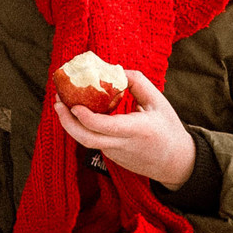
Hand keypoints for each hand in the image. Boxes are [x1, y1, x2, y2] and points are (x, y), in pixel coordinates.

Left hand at [58, 70, 196, 188]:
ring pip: (87, 140)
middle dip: (66, 122)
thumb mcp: (158, 102)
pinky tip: (80, 113)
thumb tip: (114, 70)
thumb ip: (137, 83)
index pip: (104, 127)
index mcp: (136, 130)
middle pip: (86, 139)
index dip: (85, 117)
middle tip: (57, 102)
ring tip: (63, 104)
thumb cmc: (168, 129)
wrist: (175, 162)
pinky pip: (93, 141)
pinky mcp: (111, 157)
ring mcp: (114, 153)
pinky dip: (83, 127)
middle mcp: (122, 144)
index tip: (73, 104)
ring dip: (71, 123)